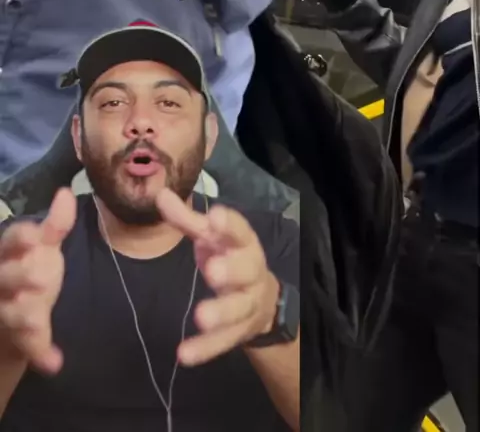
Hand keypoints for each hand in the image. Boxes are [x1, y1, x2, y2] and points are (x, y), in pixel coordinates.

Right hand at [0, 188, 75, 374]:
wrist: (20, 313)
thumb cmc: (31, 267)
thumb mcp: (44, 246)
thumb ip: (56, 224)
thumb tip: (65, 194)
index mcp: (11, 252)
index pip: (10, 240)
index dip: (21, 238)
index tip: (35, 237)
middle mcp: (2, 279)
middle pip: (6, 277)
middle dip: (21, 276)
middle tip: (42, 279)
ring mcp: (6, 309)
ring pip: (9, 313)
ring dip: (23, 316)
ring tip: (37, 320)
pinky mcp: (16, 338)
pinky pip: (26, 346)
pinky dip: (40, 355)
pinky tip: (54, 362)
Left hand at [157, 190, 279, 365]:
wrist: (261, 300)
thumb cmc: (229, 257)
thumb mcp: (210, 236)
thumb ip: (185, 219)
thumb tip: (160, 193)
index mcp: (243, 243)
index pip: (240, 231)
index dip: (229, 225)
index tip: (215, 216)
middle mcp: (251, 271)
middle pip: (246, 270)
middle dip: (231, 270)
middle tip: (212, 270)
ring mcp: (248, 303)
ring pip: (238, 309)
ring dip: (220, 313)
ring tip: (199, 316)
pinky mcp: (238, 332)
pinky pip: (223, 342)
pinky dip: (205, 349)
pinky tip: (184, 354)